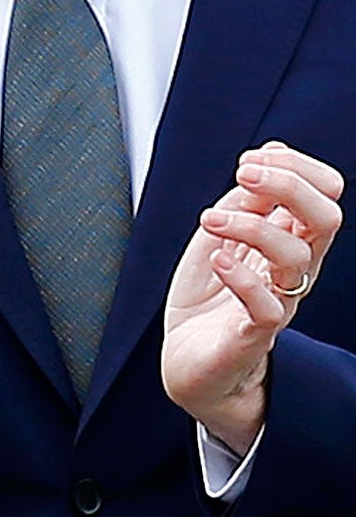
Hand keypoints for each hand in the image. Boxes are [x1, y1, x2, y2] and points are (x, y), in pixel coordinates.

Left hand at [162, 142, 343, 451]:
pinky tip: (217, 260)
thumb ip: (245, 199)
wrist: (190, 363)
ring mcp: (278, 302)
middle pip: (326, 219)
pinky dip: (243, 278)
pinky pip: (268, 306)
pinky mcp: (254, 335)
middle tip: (242, 173)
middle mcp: (294, 270)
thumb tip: (268, 153)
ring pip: (297, 256)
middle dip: (289, 185)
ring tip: (209, 219)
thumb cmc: (208, 297)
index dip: (297, 167)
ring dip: (250, 224)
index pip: (324, 195)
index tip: (249, 160)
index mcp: (290, 240)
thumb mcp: (222, 235)